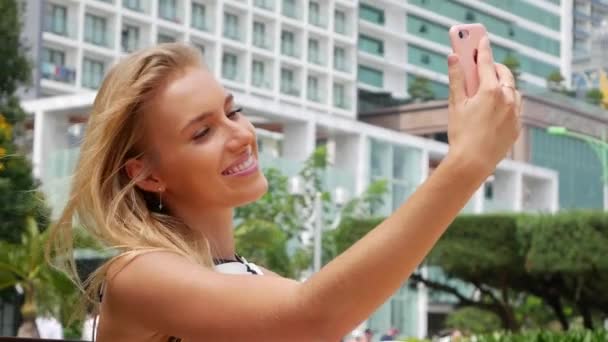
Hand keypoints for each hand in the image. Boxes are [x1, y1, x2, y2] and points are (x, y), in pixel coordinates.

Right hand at [446, 36, 520, 176]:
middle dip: (495, 67)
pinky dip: (507, 101)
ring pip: (512, 90)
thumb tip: (453, 58)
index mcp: (490, 90)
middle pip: (504, 73)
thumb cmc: (461, 133)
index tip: (482, 39)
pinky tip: (496, 107)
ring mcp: (515, 113)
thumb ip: (456, 79)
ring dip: (503, 84)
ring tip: (491, 86)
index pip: (487, 62)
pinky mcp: (517, 126)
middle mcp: (507, 98)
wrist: (472, 162)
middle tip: (485, 65)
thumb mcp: (456, 104)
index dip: (483, 49)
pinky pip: (515, 107)